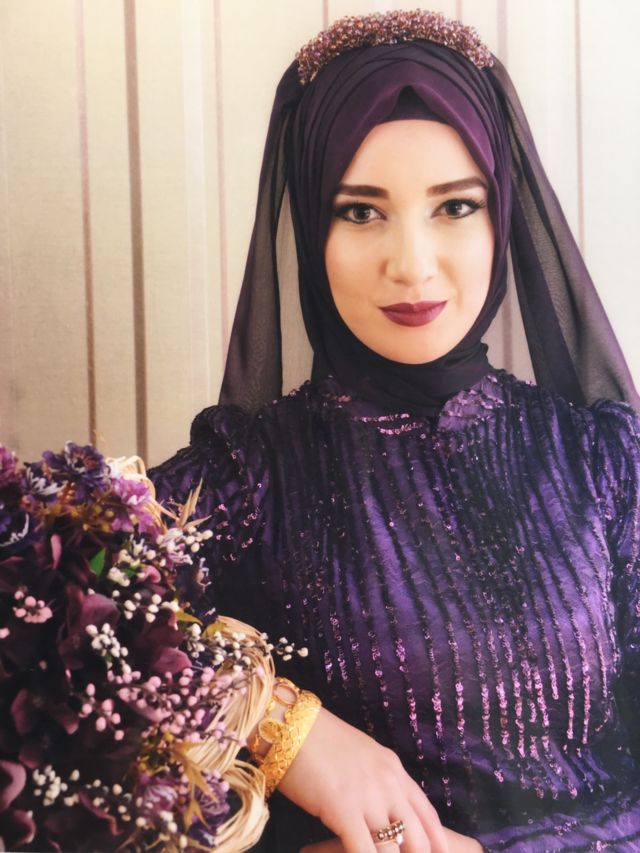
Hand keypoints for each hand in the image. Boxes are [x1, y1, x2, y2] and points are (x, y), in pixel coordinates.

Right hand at [277, 707, 450, 852]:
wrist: (291, 724)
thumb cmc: (319, 739)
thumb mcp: (360, 756)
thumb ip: (376, 780)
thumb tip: (383, 807)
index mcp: (394, 769)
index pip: (427, 814)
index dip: (437, 842)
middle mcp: (389, 783)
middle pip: (418, 838)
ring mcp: (369, 796)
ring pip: (393, 850)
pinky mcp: (344, 808)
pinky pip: (364, 851)